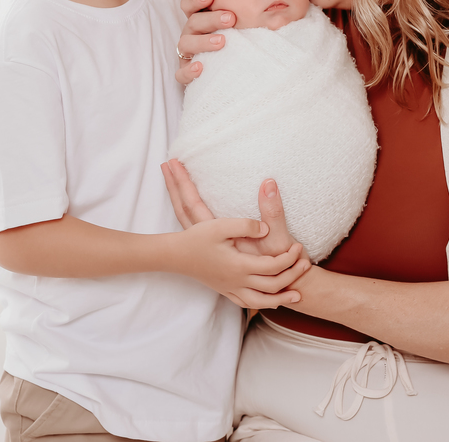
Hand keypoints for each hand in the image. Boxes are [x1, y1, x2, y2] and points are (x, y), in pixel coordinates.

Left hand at [162, 162, 307, 261]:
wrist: (284, 287)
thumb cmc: (279, 264)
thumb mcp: (278, 238)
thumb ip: (272, 211)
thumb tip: (268, 182)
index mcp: (219, 235)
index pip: (194, 201)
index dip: (183, 181)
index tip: (172, 161)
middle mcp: (210, 241)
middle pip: (184, 209)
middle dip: (174, 186)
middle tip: (164, 164)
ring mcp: (211, 248)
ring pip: (187, 221)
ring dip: (178, 199)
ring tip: (171, 181)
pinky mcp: (218, 253)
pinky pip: (196, 231)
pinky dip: (187, 217)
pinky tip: (187, 212)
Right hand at [175, 218, 309, 308]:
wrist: (175, 255)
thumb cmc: (197, 238)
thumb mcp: (222, 225)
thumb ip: (246, 225)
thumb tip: (266, 229)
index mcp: (239, 265)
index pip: (273, 266)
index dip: (289, 258)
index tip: (298, 246)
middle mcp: (237, 281)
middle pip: (272, 286)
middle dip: (291, 276)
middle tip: (305, 264)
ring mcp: (230, 288)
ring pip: (261, 301)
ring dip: (281, 298)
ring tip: (296, 295)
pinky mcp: (224, 290)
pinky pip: (246, 303)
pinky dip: (262, 303)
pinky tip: (269, 300)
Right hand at [176, 0, 235, 84]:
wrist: (232, 75)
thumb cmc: (237, 45)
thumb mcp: (240, 29)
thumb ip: (245, 16)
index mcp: (200, 21)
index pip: (190, 5)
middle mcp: (191, 35)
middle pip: (193, 22)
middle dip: (211, 19)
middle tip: (231, 18)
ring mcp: (187, 54)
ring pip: (185, 44)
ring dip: (202, 42)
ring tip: (222, 42)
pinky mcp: (185, 74)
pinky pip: (181, 73)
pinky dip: (188, 70)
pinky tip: (200, 67)